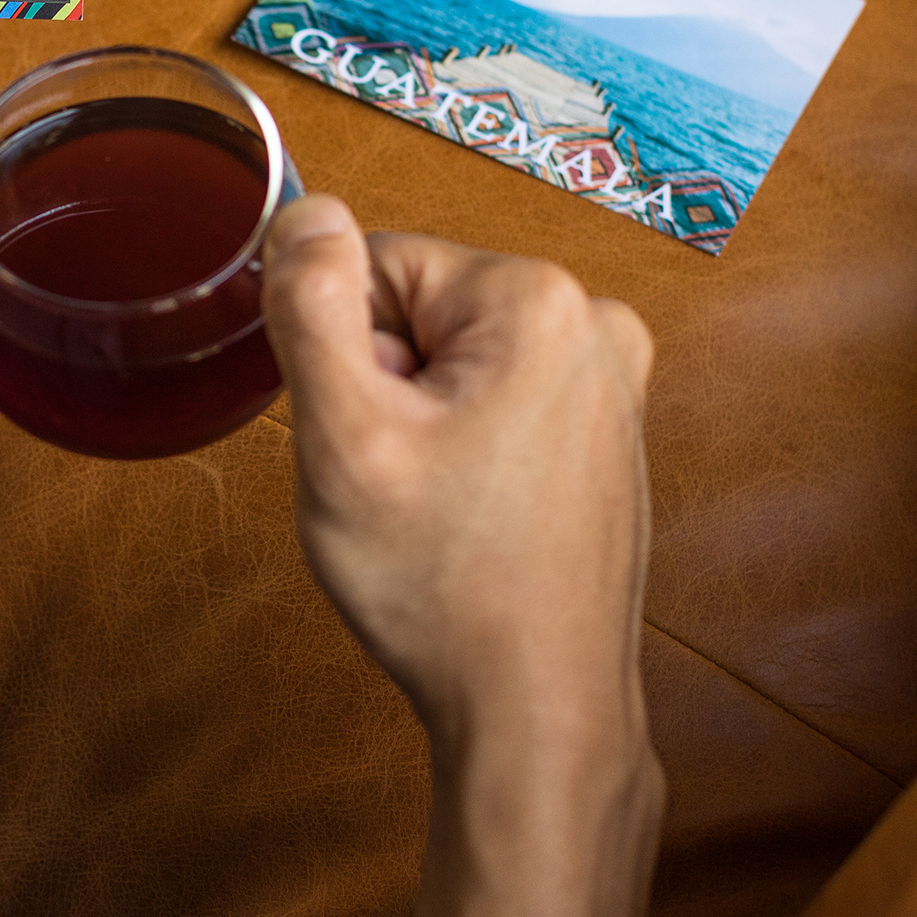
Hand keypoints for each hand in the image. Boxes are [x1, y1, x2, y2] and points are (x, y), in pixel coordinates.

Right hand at [262, 194, 653, 765]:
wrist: (536, 706)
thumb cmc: (446, 586)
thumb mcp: (344, 436)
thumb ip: (313, 305)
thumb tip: (305, 211)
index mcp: (536, 300)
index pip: (375, 265)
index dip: (342, 352)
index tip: (368, 435)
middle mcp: (594, 322)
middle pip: (418, 309)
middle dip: (384, 387)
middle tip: (399, 480)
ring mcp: (611, 379)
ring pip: (451, 359)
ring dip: (419, 423)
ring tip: (437, 506)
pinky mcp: (608, 428)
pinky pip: (495, 399)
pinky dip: (463, 448)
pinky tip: (469, 517)